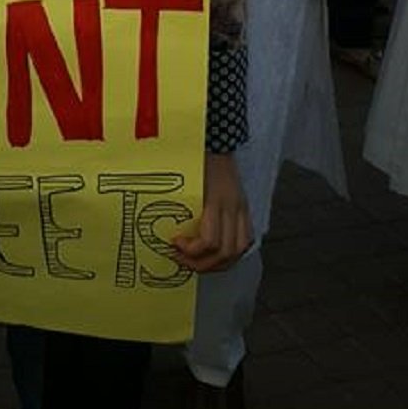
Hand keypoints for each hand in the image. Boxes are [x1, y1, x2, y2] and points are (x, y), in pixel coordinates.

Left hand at [172, 153, 252, 272]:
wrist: (217, 144)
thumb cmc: (196, 161)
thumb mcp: (185, 182)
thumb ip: (177, 204)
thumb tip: (160, 229)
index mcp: (215, 201)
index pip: (209, 240)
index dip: (191, 251)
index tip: (174, 244)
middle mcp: (232, 208)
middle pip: (225, 252)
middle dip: (201, 264)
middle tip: (182, 260)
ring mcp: (242, 210)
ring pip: (238, 251)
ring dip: (217, 264)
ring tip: (198, 262)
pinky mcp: (246, 210)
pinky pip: (246, 241)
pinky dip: (232, 254)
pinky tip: (215, 254)